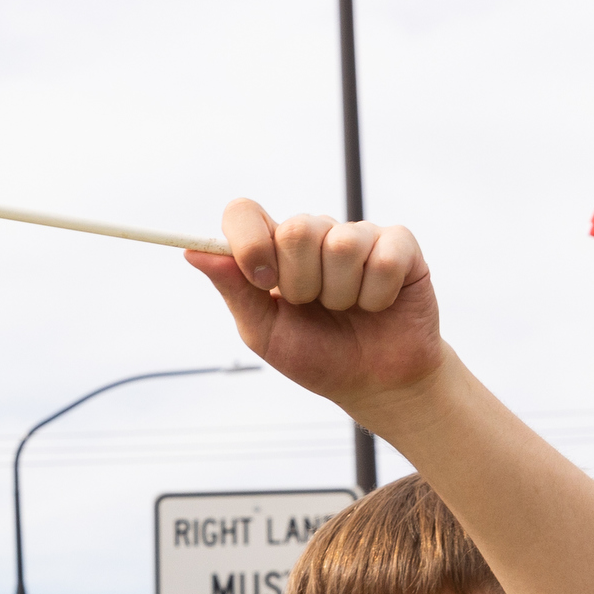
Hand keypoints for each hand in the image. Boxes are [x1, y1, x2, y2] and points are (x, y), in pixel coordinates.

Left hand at [185, 200, 442, 415]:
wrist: (374, 381)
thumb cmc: (317, 355)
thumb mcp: (264, 331)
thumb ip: (233, 289)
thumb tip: (193, 251)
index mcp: (273, 250)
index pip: (245, 212)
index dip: (250, 242)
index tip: (262, 280)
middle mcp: (314, 234)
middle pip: (296, 228)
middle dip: (302, 283)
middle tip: (314, 306)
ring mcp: (357, 235)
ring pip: (342, 245)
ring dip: (341, 294)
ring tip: (347, 309)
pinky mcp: (400, 245)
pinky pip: (384, 258)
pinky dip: (376, 295)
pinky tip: (377, 304)